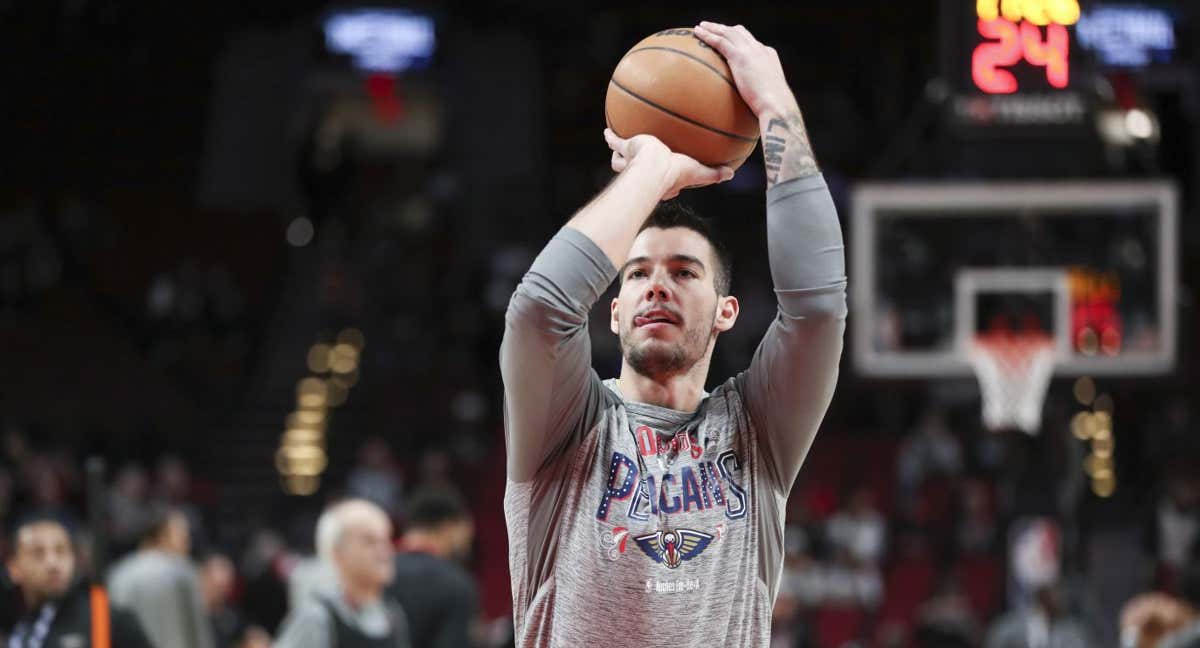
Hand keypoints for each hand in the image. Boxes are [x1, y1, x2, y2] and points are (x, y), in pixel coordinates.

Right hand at [604, 129, 732, 199]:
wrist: (655, 167)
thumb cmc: (675, 173)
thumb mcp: (699, 172)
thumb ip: (714, 174)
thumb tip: (731, 174)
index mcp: (661, 179)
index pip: (661, 180)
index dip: (663, 179)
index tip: (665, 175)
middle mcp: (643, 173)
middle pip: (638, 171)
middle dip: (636, 168)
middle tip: (636, 162)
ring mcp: (632, 162)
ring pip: (622, 161)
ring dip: (620, 157)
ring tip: (619, 147)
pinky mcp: (626, 149)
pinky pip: (616, 142)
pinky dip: (611, 137)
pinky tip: (607, 132)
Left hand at [692, 22, 796, 120]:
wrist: (777, 105)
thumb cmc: (773, 109)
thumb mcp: (767, 97)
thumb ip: (757, 95)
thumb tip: (751, 108)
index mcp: (768, 56)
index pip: (752, 42)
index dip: (739, 38)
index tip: (729, 39)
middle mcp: (760, 49)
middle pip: (740, 32)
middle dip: (725, 28)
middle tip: (711, 27)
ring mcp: (750, 51)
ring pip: (728, 32)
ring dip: (713, 28)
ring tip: (700, 27)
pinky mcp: (740, 57)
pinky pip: (720, 42)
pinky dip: (708, 35)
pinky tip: (697, 34)